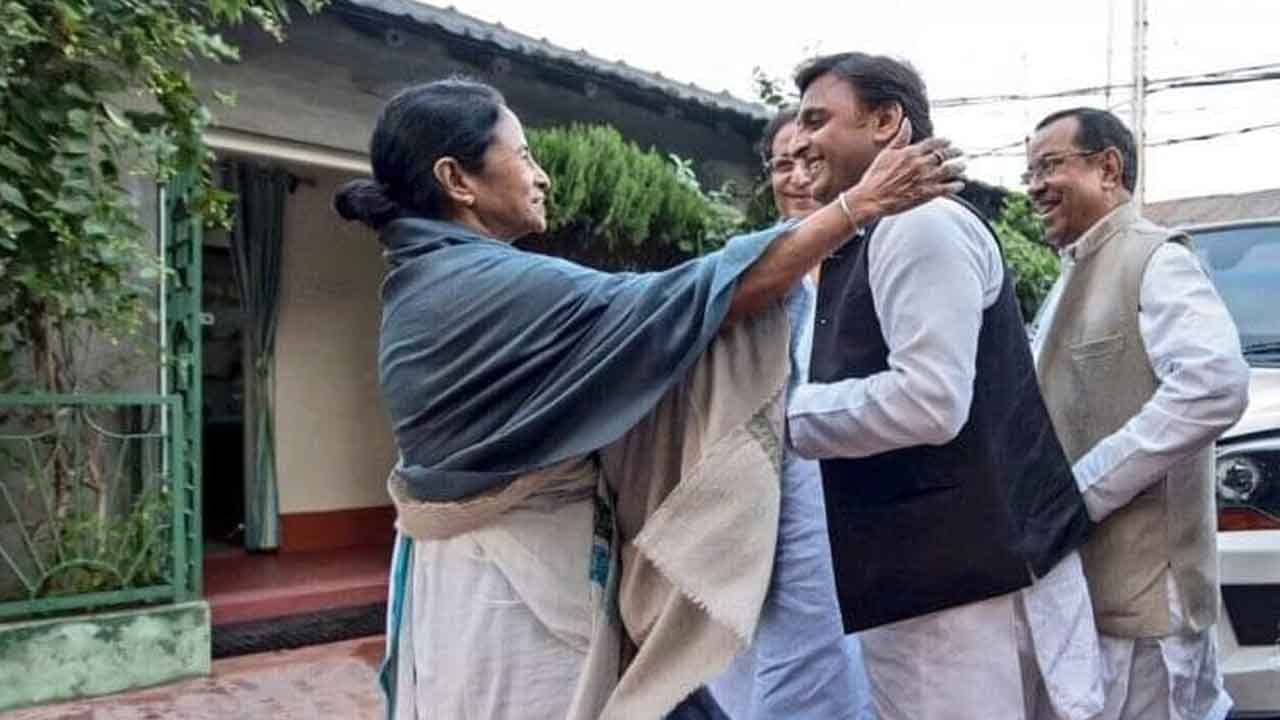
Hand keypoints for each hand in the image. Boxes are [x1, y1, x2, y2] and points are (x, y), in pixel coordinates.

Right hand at [843, 119, 965, 219]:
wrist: (872, 198)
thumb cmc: (875, 177)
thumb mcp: (886, 153)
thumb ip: (900, 137)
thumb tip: (907, 121)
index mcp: (911, 152)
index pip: (933, 143)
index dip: (943, 141)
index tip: (949, 142)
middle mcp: (920, 163)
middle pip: (944, 155)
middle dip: (954, 153)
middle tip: (960, 152)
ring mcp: (925, 178)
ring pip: (949, 170)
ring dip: (958, 167)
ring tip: (963, 166)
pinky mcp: (927, 193)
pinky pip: (947, 188)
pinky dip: (955, 186)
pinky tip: (960, 185)